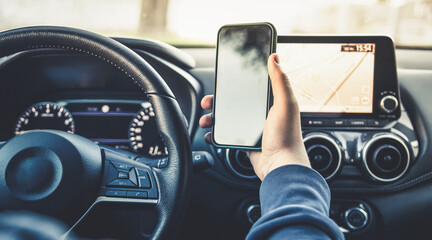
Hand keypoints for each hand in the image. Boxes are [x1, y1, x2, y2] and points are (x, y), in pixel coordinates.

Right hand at [200, 53, 309, 179]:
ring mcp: (252, 127)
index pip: (250, 86)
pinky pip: (226, 134)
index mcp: (270, 101)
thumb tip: (274, 57)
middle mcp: (260, 113)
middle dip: (218, 100)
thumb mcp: (285, 104)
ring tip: (206, 119)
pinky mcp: (245, 141)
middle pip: (234, 101)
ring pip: (227, 117)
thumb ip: (280, 81)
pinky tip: (210, 133)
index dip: (235, 81)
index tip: (222, 78)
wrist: (280, 166)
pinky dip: (216, 134)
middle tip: (208, 101)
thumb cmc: (287, 136)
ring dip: (213, 117)